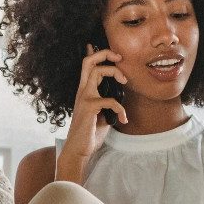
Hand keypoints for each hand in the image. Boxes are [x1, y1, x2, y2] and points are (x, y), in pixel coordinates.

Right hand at [59, 44, 128, 159]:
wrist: (78, 150)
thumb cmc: (90, 133)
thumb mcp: (102, 114)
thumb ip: (108, 102)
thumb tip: (121, 96)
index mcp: (85, 91)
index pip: (88, 66)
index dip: (98, 54)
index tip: (114, 55)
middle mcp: (82, 91)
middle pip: (89, 61)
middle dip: (105, 53)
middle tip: (120, 58)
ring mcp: (84, 98)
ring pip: (97, 71)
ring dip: (115, 72)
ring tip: (125, 81)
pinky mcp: (88, 107)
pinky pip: (110, 100)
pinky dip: (121, 108)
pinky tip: (123, 119)